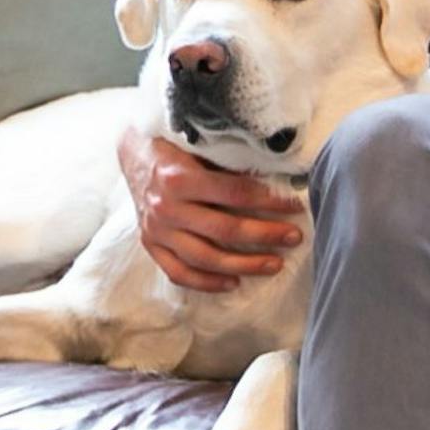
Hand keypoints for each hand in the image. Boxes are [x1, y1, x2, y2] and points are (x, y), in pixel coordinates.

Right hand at [117, 124, 303, 291]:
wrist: (133, 154)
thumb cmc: (175, 146)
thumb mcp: (200, 146)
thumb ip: (229, 163)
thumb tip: (277, 177)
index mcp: (179, 177)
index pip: (235, 193)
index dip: (270, 200)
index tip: (296, 204)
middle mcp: (166, 207)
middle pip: (225, 230)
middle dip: (265, 235)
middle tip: (294, 236)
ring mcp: (157, 231)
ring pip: (205, 258)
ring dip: (244, 264)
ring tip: (275, 264)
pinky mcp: (151, 245)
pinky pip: (179, 273)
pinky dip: (207, 282)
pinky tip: (233, 283)